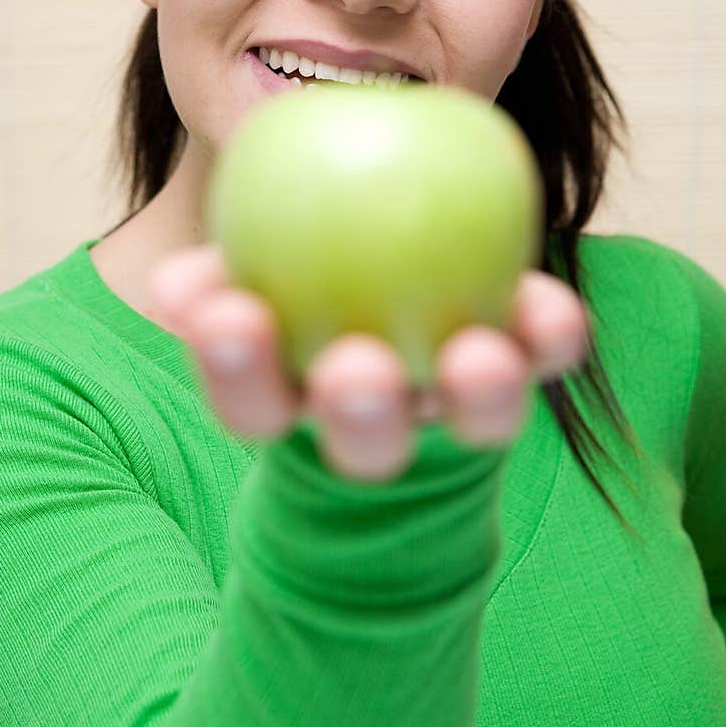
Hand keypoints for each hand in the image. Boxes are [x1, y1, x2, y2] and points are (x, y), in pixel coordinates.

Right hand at [148, 244, 590, 482]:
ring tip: (480, 354)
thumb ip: (215, 288)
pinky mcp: (528, 371)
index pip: (256, 405)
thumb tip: (176, 283)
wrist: (400, 321)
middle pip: (370, 443)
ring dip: (480, 392)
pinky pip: (546, 355)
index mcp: (298, 407)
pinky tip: (547, 301)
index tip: (228, 316)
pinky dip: (550, 334)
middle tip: (354, 368)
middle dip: (360, 412)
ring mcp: (456, 408)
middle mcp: (382, 426)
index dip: (238, 371)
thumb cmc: (302, 303)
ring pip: (474, 419)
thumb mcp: (248, 289)